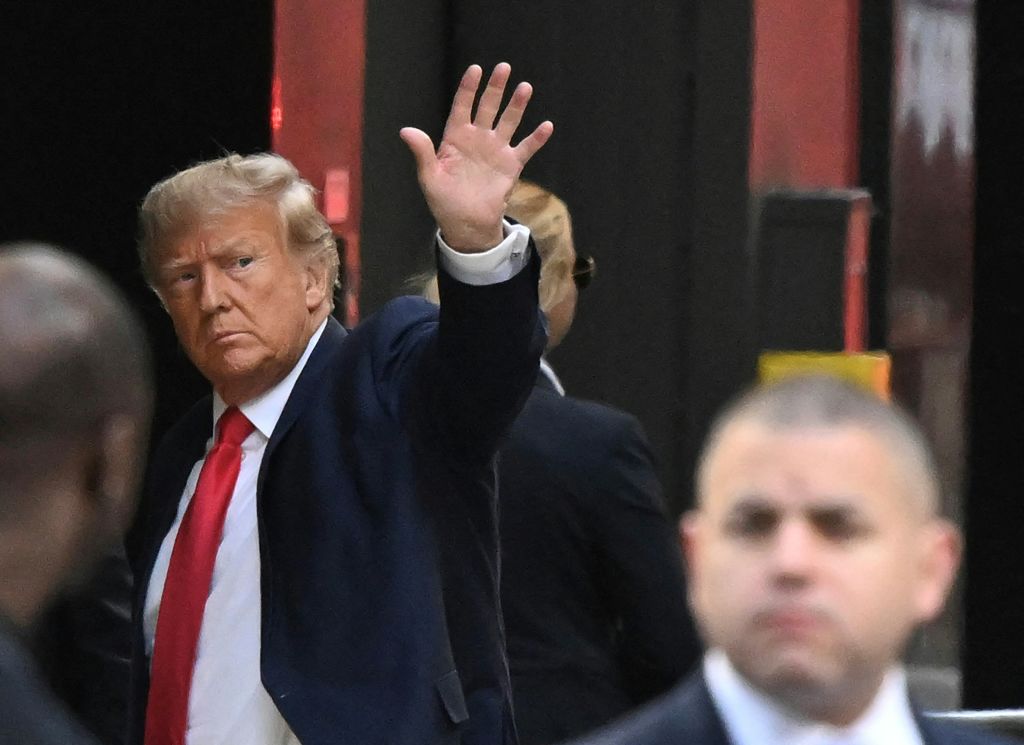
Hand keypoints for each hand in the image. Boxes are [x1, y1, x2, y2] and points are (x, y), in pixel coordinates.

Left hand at [400, 63, 553, 251]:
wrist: (466, 224)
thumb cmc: (444, 201)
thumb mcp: (429, 177)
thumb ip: (422, 152)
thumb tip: (406, 131)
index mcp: (455, 138)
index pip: (462, 106)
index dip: (468, 88)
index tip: (475, 69)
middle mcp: (477, 139)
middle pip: (487, 107)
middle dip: (495, 88)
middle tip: (504, 67)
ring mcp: (496, 150)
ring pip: (508, 122)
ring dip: (517, 105)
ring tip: (525, 88)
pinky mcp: (511, 165)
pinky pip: (526, 148)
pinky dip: (536, 138)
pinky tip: (547, 126)